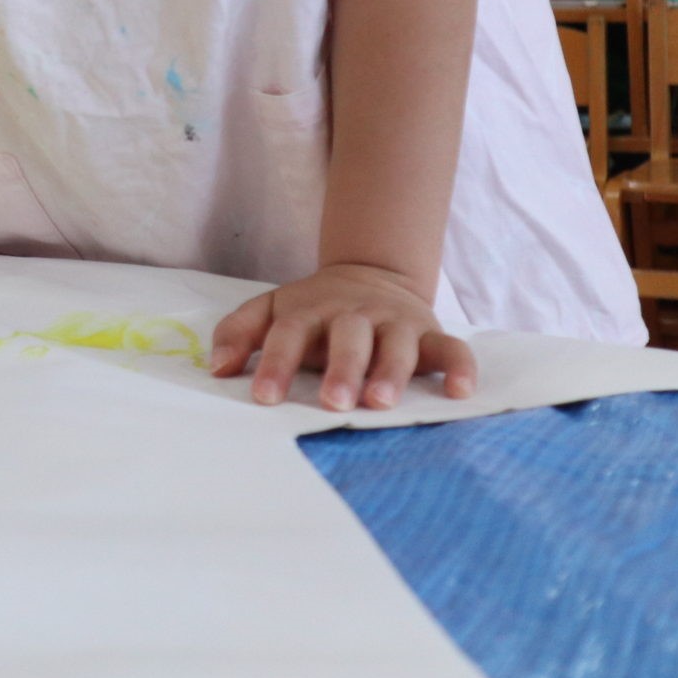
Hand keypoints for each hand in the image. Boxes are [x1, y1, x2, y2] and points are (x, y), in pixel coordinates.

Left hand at [209, 262, 475, 410]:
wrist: (371, 275)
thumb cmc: (314, 310)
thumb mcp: (272, 310)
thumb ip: (239, 332)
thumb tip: (217, 368)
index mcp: (310, 310)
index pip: (288, 334)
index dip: (275, 364)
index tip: (263, 396)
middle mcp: (354, 314)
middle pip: (347, 337)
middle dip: (340, 369)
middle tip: (332, 401)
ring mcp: (394, 322)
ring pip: (396, 344)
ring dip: (391, 371)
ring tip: (381, 402)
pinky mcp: (430, 333)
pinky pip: (451, 348)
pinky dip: (460, 367)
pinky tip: (459, 392)